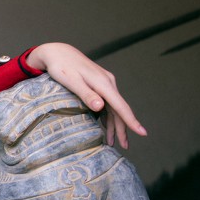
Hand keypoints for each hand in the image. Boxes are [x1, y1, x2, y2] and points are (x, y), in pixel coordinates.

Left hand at [26, 43, 145, 148]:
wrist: (58, 52)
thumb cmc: (61, 66)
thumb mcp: (71, 81)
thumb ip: (85, 94)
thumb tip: (100, 107)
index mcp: (103, 83)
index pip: (120, 106)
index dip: (131, 121)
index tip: (142, 132)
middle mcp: (108, 83)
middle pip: (119, 109)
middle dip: (124, 128)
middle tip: (125, 147)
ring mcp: (104, 83)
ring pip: (114, 108)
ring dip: (115, 125)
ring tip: (115, 143)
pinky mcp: (99, 85)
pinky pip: (108, 103)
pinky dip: (108, 117)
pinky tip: (107, 128)